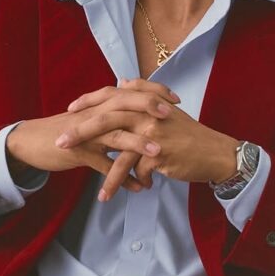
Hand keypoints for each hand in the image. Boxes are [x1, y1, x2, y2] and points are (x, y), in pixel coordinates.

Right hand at [4, 98, 166, 194]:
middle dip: (149, 108)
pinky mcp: (78, 153)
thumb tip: (133, 109)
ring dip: (138, 144)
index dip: (153, 93)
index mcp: (100, 104)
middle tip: (172, 115)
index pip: (130, 92)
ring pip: (115, 136)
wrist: (31, 141)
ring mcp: (86, 134)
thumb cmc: (63, 130)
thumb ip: (110, 112)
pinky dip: (121, 178)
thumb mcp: (89, 117)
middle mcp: (95, 115)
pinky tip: (138, 188)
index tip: (176, 99)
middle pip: (125, 106)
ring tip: (159, 153)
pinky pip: (103, 166)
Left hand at [57, 77, 239, 201]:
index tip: (69, 110)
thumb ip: (142, 95)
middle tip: (60, 143)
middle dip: (80, 132)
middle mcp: (147, 112)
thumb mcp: (165, 109)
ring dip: (106, 175)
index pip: (110, 95)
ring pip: (120, 153)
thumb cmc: (187, 134)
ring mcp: (153, 132)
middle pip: (106, 118)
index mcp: (146, 100)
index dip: (89, 101)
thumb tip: (121, 82)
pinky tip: (125, 193)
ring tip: (98, 193)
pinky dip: (129, 184)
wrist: (214, 152)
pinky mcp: (160, 153)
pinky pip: (137, 171)